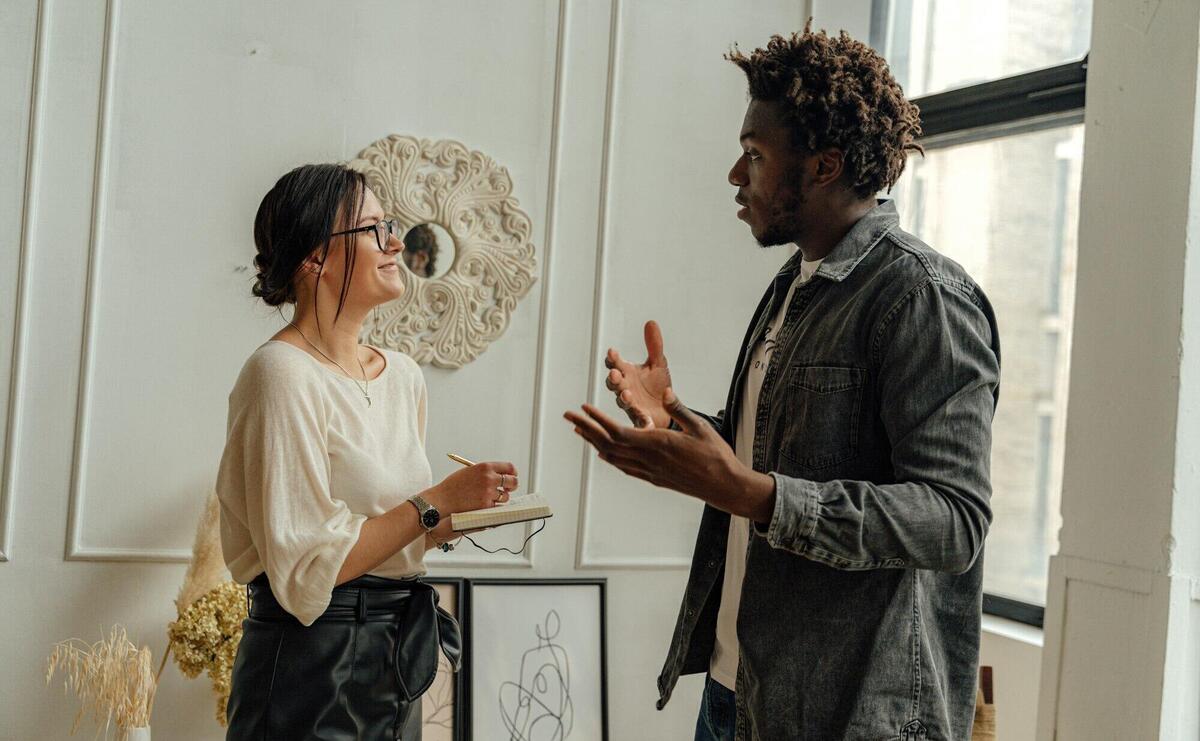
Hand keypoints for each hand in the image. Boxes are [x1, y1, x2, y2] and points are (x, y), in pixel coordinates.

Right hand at [424, 462, 516, 543]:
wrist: (442, 500)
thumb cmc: (453, 486)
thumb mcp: (469, 471)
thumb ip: (485, 472)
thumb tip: (501, 475)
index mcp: (485, 467)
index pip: (509, 467)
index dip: (513, 473)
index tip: (512, 476)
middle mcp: (489, 478)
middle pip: (513, 481)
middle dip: (512, 485)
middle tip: (508, 488)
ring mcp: (488, 493)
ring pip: (506, 496)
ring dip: (501, 498)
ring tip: (490, 497)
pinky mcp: (486, 506)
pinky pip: (497, 507)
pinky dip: (494, 506)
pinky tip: (485, 505)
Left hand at [566, 388, 775, 521]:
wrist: (724, 486)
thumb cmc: (716, 455)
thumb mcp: (700, 427)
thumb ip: (680, 409)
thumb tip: (665, 391)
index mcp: (657, 444)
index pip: (617, 432)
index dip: (597, 421)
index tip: (583, 409)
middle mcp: (648, 460)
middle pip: (608, 445)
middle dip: (586, 429)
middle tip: (569, 417)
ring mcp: (650, 472)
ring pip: (613, 458)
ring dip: (594, 443)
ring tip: (581, 431)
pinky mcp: (655, 479)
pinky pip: (625, 469)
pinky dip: (610, 458)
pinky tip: (604, 454)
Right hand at [605, 320, 672, 428]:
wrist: (668, 409)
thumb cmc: (657, 386)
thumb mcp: (658, 364)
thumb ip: (654, 345)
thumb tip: (651, 322)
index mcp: (628, 373)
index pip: (615, 364)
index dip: (612, 359)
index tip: (612, 352)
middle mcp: (626, 388)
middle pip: (614, 383)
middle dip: (613, 379)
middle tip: (615, 374)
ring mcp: (632, 404)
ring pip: (623, 402)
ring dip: (624, 398)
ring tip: (627, 395)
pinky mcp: (641, 419)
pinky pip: (639, 420)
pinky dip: (642, 421)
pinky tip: (647, 421)